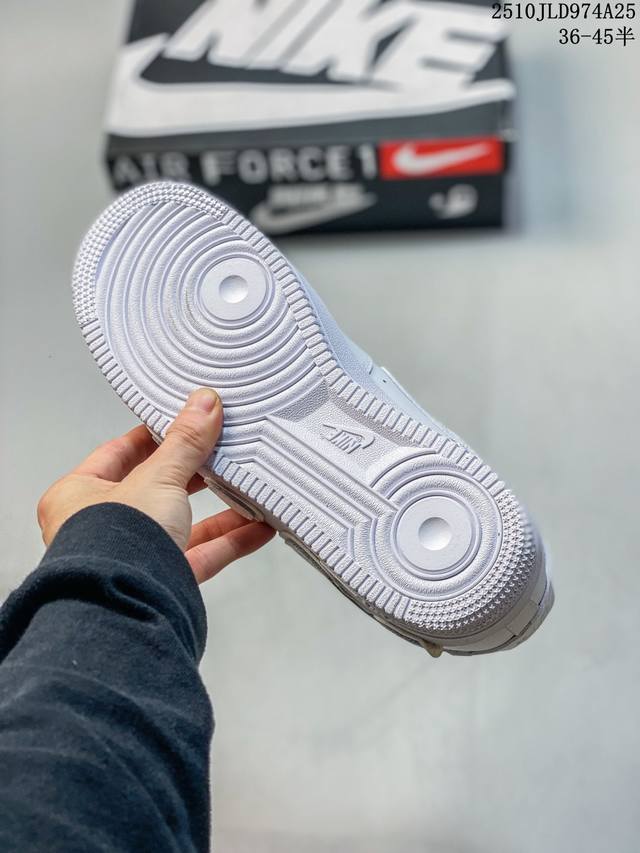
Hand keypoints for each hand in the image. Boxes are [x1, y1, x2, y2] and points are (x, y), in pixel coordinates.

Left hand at [37, 388, 274, 583]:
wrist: (124, 610)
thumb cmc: (113, 546)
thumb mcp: (157, 478)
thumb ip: (185, 443)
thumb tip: (203, 405)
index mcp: (79, 495)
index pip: (120, 453)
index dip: (154, 435)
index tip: (184, 421)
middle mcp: (103, 526)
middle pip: (156, 488)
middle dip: (194, 472)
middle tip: (221, 449)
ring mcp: (135, 555)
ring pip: (184, 523)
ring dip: (220, 508)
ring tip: (249, 487)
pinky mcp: (164, 580)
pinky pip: (202, 555)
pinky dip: (232, 541)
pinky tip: (258, 527)